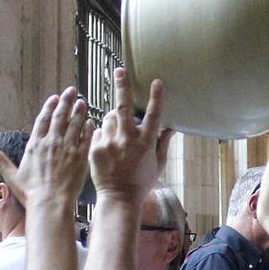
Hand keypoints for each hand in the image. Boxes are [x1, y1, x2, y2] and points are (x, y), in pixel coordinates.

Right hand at [0, 86, 93, 206]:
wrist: (50, 203)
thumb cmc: (31, 193)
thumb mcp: (12, 176)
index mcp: (35, 145)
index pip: (43, 120)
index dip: (49, 107)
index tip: (54, 98)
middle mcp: (51, 143)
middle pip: (60, 117)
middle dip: (66, 102)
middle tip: (71, 90)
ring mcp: (67, 149)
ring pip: (74, 124)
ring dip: (79, 111)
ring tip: (82, 102)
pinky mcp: (80, 157)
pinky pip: (85, 138)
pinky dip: (88, 128)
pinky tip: (91, 122)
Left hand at [89, 68, 166, 198]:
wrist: (119, 198)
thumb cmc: (141, 182)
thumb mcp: (158, 164)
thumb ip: (164, 143)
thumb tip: (172, 126)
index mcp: (146, 142)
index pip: (154, 115)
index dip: (157, 96)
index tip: (157, 81)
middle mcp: (128, 140)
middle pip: (123, 106)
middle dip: (121, 86)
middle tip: (118, 70)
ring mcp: (110, 143)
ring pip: (108, 118)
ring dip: (112, 118)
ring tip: (116, 128)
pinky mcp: (96, 148)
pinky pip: (98, 132)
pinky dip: (102, 134)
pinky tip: (107, 143)